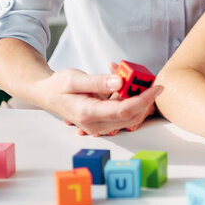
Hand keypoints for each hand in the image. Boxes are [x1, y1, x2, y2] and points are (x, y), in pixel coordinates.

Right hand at [37, 68, 161, 136]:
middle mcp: (95, 124)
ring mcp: (99, 125)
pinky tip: (124, 85)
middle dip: (146, 100)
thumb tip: (120, 81)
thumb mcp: (75, 79)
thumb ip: (98, 82)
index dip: (144, 99)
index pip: (124, 110)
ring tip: (138, 80)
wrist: (46, 94)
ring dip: (138, 100)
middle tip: (153, 82)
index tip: (158, 87)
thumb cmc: (58, 86)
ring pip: (129, 117)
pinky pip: (122, 114)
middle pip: (130, 116)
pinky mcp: (103, 122)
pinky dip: (129, 100)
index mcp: (88, 113)